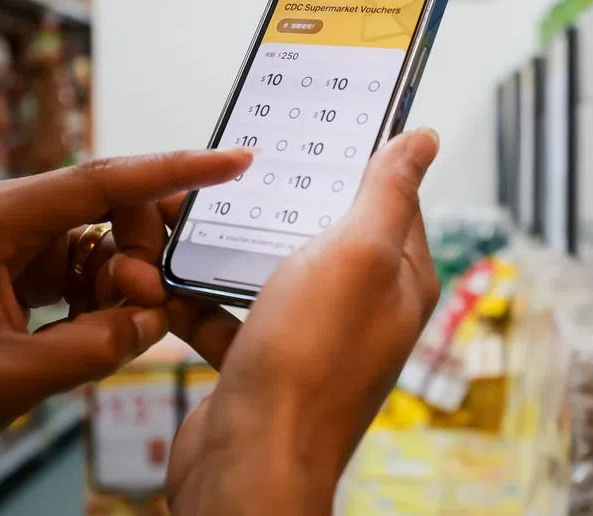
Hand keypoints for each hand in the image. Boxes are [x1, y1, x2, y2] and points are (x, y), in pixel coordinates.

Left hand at [0, 150, 250, 454]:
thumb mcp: (6, 378)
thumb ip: (91, 347)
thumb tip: (154, 317)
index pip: (105, 181)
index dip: (177, 171)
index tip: (235, 162)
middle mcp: (12, 217)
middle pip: (116, 207)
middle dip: (147, 253)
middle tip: (149, 306)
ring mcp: (20, 240)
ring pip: (110, 240)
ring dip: (128, 282)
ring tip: (116, 328)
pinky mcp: (27, 265)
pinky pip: (92, 267)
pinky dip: (109, 297)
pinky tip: (98, 328)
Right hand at [164, 129, 440, 515]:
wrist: (249, 462)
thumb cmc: (310, 360)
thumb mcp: (357, 254)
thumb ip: (388, 193)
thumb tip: (425, 140)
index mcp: (400, 282)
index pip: (391, 203)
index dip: (358, 163)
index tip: (321, 130)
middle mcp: (363, 311)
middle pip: (323, 234)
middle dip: (281, 203)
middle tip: (244, 169)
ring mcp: (311, 340)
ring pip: (270, 272)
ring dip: (230, 248)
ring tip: (189, 216)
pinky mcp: (263, 364)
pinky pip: (230, 314)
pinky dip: (200, 297)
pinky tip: (167, 275)